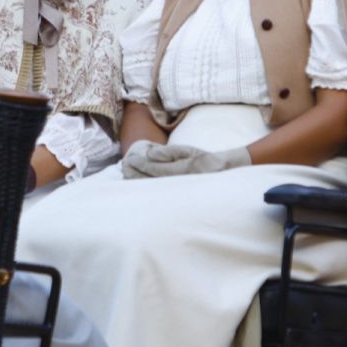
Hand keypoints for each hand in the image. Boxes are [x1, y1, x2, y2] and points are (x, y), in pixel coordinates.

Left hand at [121, 141, 249, 179]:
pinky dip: (147, 187)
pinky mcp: (177, 195)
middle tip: (124, 168)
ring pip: (153, 188)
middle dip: (135, 175)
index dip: (140, 165)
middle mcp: (177, 183)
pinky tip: (140, 183)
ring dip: (138, 182)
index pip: (153, 169)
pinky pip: (158, 191)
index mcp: (179, 170)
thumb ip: (169, 153)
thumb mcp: (188, 151)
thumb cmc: (204, 160)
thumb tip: (150, 155)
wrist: (222, 173)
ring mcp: (177, 191)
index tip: (129, 160)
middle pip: (149, 181)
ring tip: (127, 175)